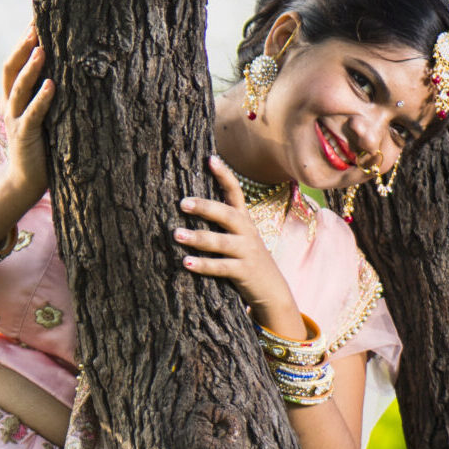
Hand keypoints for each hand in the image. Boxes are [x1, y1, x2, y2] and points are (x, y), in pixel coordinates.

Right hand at [0, 22, 53, 207]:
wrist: (24, 182)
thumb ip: (48, 95)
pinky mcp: (25, 137)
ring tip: (41, 48)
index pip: (15, 63)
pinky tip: (52, 84)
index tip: (35, 17)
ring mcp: (16, 120)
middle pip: (11, 69)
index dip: (22, 41)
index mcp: (15, 98)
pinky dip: (42, 99)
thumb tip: (70, 69)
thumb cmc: (41, 147)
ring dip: (30, 67)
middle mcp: (11, 105)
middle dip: (21, 46)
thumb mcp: (43, 116)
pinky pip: (33, 114)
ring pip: (19, 88)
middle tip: (34, 24)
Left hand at [173, 156, 303, 335]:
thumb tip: (190, 204)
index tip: (211, 159)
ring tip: (176, 234)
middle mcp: (247, 232)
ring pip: (220, 242)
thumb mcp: (240, 237)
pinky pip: (220, 267)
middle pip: (226, 214)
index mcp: (244, 220)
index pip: (236, 192)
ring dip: (197, 237)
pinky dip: (203, 265)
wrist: (272, 289)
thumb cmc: (247, 259)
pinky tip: (186, 262)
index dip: (224, 175)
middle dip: (205, 207)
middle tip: (182, 203)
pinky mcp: (243, 272)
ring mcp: (246, 251)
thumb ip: (222, 223)